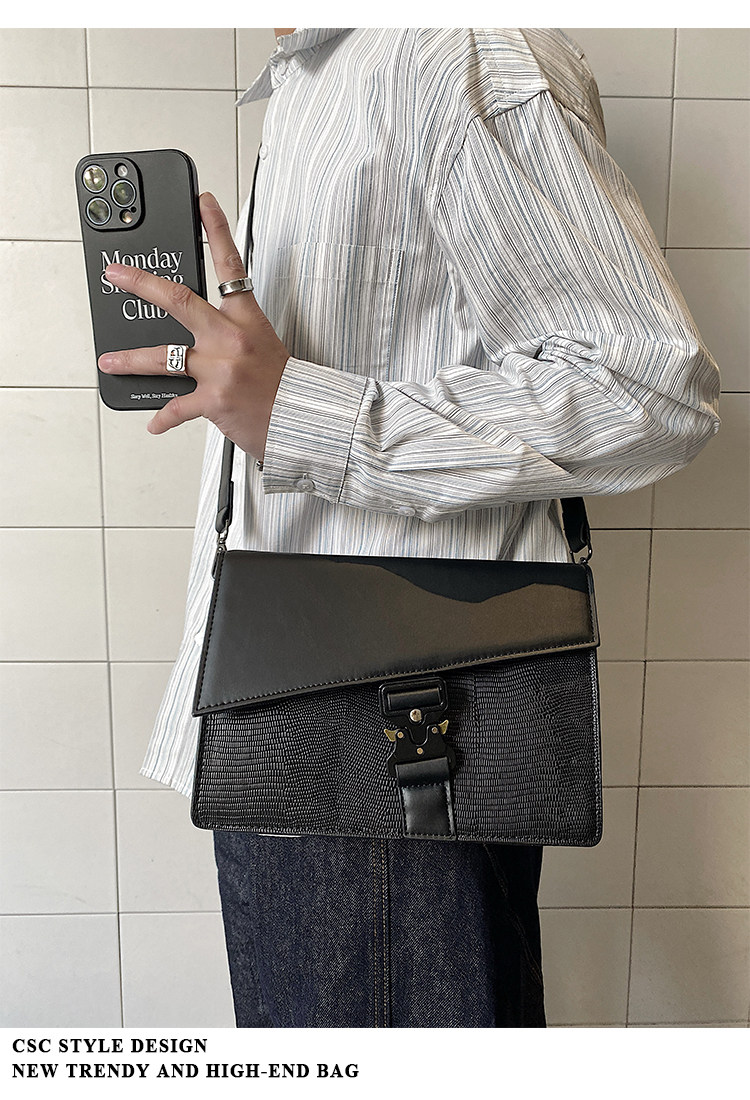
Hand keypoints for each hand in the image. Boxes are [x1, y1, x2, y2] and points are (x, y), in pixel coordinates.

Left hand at [97, 192, 290, 460]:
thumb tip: (199, 339)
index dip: (216, 230)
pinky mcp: (214, 400)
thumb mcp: (264, 346)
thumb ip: (231, 336)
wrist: (302, 419)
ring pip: (163, 357)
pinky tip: (153, 423)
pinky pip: (178, 408)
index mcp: (247, 321)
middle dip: (142, 284)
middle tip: (116, 274)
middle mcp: (231, 339)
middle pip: (178, 301)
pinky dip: (164, 418)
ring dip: (131, 359)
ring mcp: (220, 370)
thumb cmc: (285, 386)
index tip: (202, 204)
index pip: (230, 266)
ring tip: (110, 360)